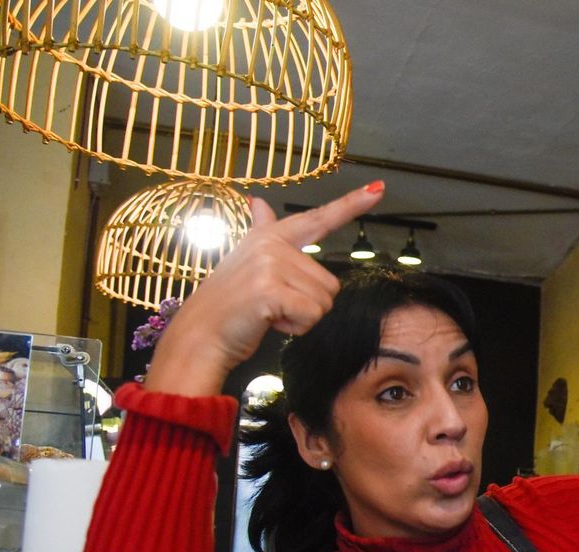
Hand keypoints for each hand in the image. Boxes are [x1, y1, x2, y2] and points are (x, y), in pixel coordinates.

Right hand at [145, 182, 386, 395]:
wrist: (200, 333)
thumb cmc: (230, 303)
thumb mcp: (244, 260)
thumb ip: (260, 230)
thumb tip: (257, 201)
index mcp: (270, 236)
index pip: (318, 218)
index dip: (351, 204)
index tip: (378, 189)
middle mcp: (271, 244)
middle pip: (330, 283)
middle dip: (307, 303)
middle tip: (273, 304)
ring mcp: (270, 264)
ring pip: (324, 301)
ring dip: (301, 316)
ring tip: (269, 312)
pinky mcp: (271, 289)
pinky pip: (312, 315)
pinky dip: (296, 327)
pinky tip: (269, 321)